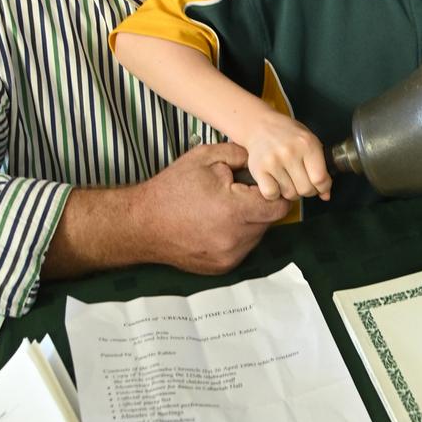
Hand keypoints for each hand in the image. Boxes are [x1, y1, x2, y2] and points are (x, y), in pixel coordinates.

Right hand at [44, 142, 291, 280]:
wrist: (142, 223)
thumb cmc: (173, 187)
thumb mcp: (206, 157)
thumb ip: (239, 154)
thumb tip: (260, 160)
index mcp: (235, 210)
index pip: (279, 206)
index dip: (276, 191)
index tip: (266, 183)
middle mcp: (236, 239)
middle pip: (269, 221)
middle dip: (261, 204)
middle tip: (242, 192)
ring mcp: (229, 257)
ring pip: (257, 236)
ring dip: (251, 221)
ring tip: (227, 207)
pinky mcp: (222, 268)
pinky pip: (243, 248)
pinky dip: (238, 235)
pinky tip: (218, 223)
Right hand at [241, 112, 331, 202]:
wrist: (260, 125)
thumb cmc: (287, 134)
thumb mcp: (309, 142)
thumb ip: (321, 167)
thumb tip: (325, 194)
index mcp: (307, 143)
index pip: (320, 178)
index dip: (323, 188)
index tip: (321, 188)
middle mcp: (290, 152)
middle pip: (305, 189)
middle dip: (307, 190)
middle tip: (302, 181)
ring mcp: (273, 161)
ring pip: (289, 194)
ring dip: (290, 191)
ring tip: (288, 178)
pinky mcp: (259, 169)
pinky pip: (271, 194)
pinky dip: (274, 192)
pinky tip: (275, 181)